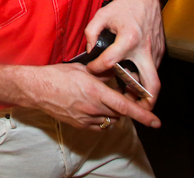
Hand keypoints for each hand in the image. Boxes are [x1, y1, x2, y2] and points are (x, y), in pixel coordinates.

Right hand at [29, 63, 160, 128]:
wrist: (37, 89)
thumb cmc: (58, 75)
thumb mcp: (83, 69)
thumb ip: (102, 73)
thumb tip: (116, 72)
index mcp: (95, 91)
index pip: (125, 106)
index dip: (142, 114)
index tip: (155, 121)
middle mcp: (92, 107)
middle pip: (120, 114)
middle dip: (125, 107)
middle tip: (122, 95)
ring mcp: (85, 118)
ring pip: (110, 120)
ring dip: (113, 112)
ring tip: (103, 99)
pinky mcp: (79, 124)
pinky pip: (98, 125)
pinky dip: (101, 118)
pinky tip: (93, 107)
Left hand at [84, 0, 162, 107]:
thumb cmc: (122, 7)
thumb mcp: (101, 16)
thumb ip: (90, 34)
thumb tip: (90, 52)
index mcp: (128, 39)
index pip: (110, 63)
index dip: (97, 69)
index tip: (92, 69)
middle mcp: (144, 48)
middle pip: (150, 84)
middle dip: (143, 101)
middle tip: (132, 109)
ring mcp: (155, 51)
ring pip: (153, 80)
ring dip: (142, 91)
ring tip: (127, 95)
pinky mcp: (160, 52)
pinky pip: (153, 70)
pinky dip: (143, 78)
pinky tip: (131, 77)